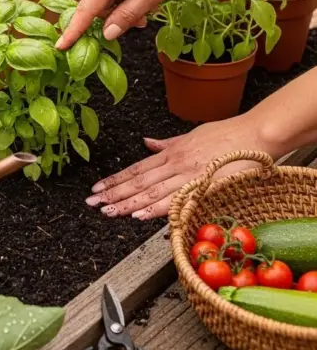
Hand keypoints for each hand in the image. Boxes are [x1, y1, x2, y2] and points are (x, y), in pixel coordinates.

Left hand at [85, 115, 277, 220]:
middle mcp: (176, 164)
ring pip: (151, 191)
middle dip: (114, 193)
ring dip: (127, 202)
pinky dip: (157, 208)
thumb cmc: (228, 135)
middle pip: (139, 181)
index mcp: (173, 152)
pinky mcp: (203, 186)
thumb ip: (168, 144)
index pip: (137, 169)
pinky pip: (176, 200)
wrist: (256, 135)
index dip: (116, 180)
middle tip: (93, 204)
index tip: (98, 189)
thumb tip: (146, 143)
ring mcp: (188, 175)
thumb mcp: (192, 135)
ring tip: (108, 212)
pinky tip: (139, 215)